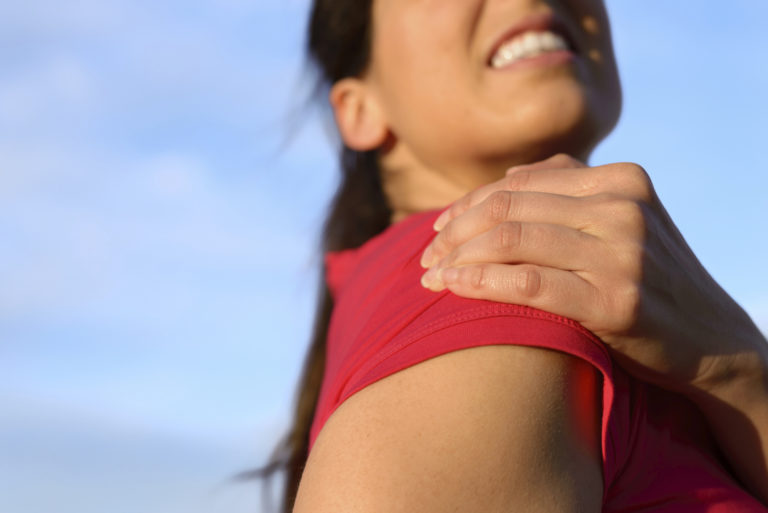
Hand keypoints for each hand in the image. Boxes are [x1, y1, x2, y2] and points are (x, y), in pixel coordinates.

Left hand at [419, 154, 766, 396]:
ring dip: (457, 257)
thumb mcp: (619, 222)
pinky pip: (526, 283)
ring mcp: (623, 252)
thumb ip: (569, 194)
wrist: (711, 339)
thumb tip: (507, 179)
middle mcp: (623, 206)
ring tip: (429, 277)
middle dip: (454, 232)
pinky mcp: (617, 301)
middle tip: (425, 257)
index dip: (467, 205)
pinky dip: (478, 281)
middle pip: (508, 208)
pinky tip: (451, 287)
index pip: (519, 184)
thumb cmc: (646, 279)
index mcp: (621, 178)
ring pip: (510, 240)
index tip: (437, 229)